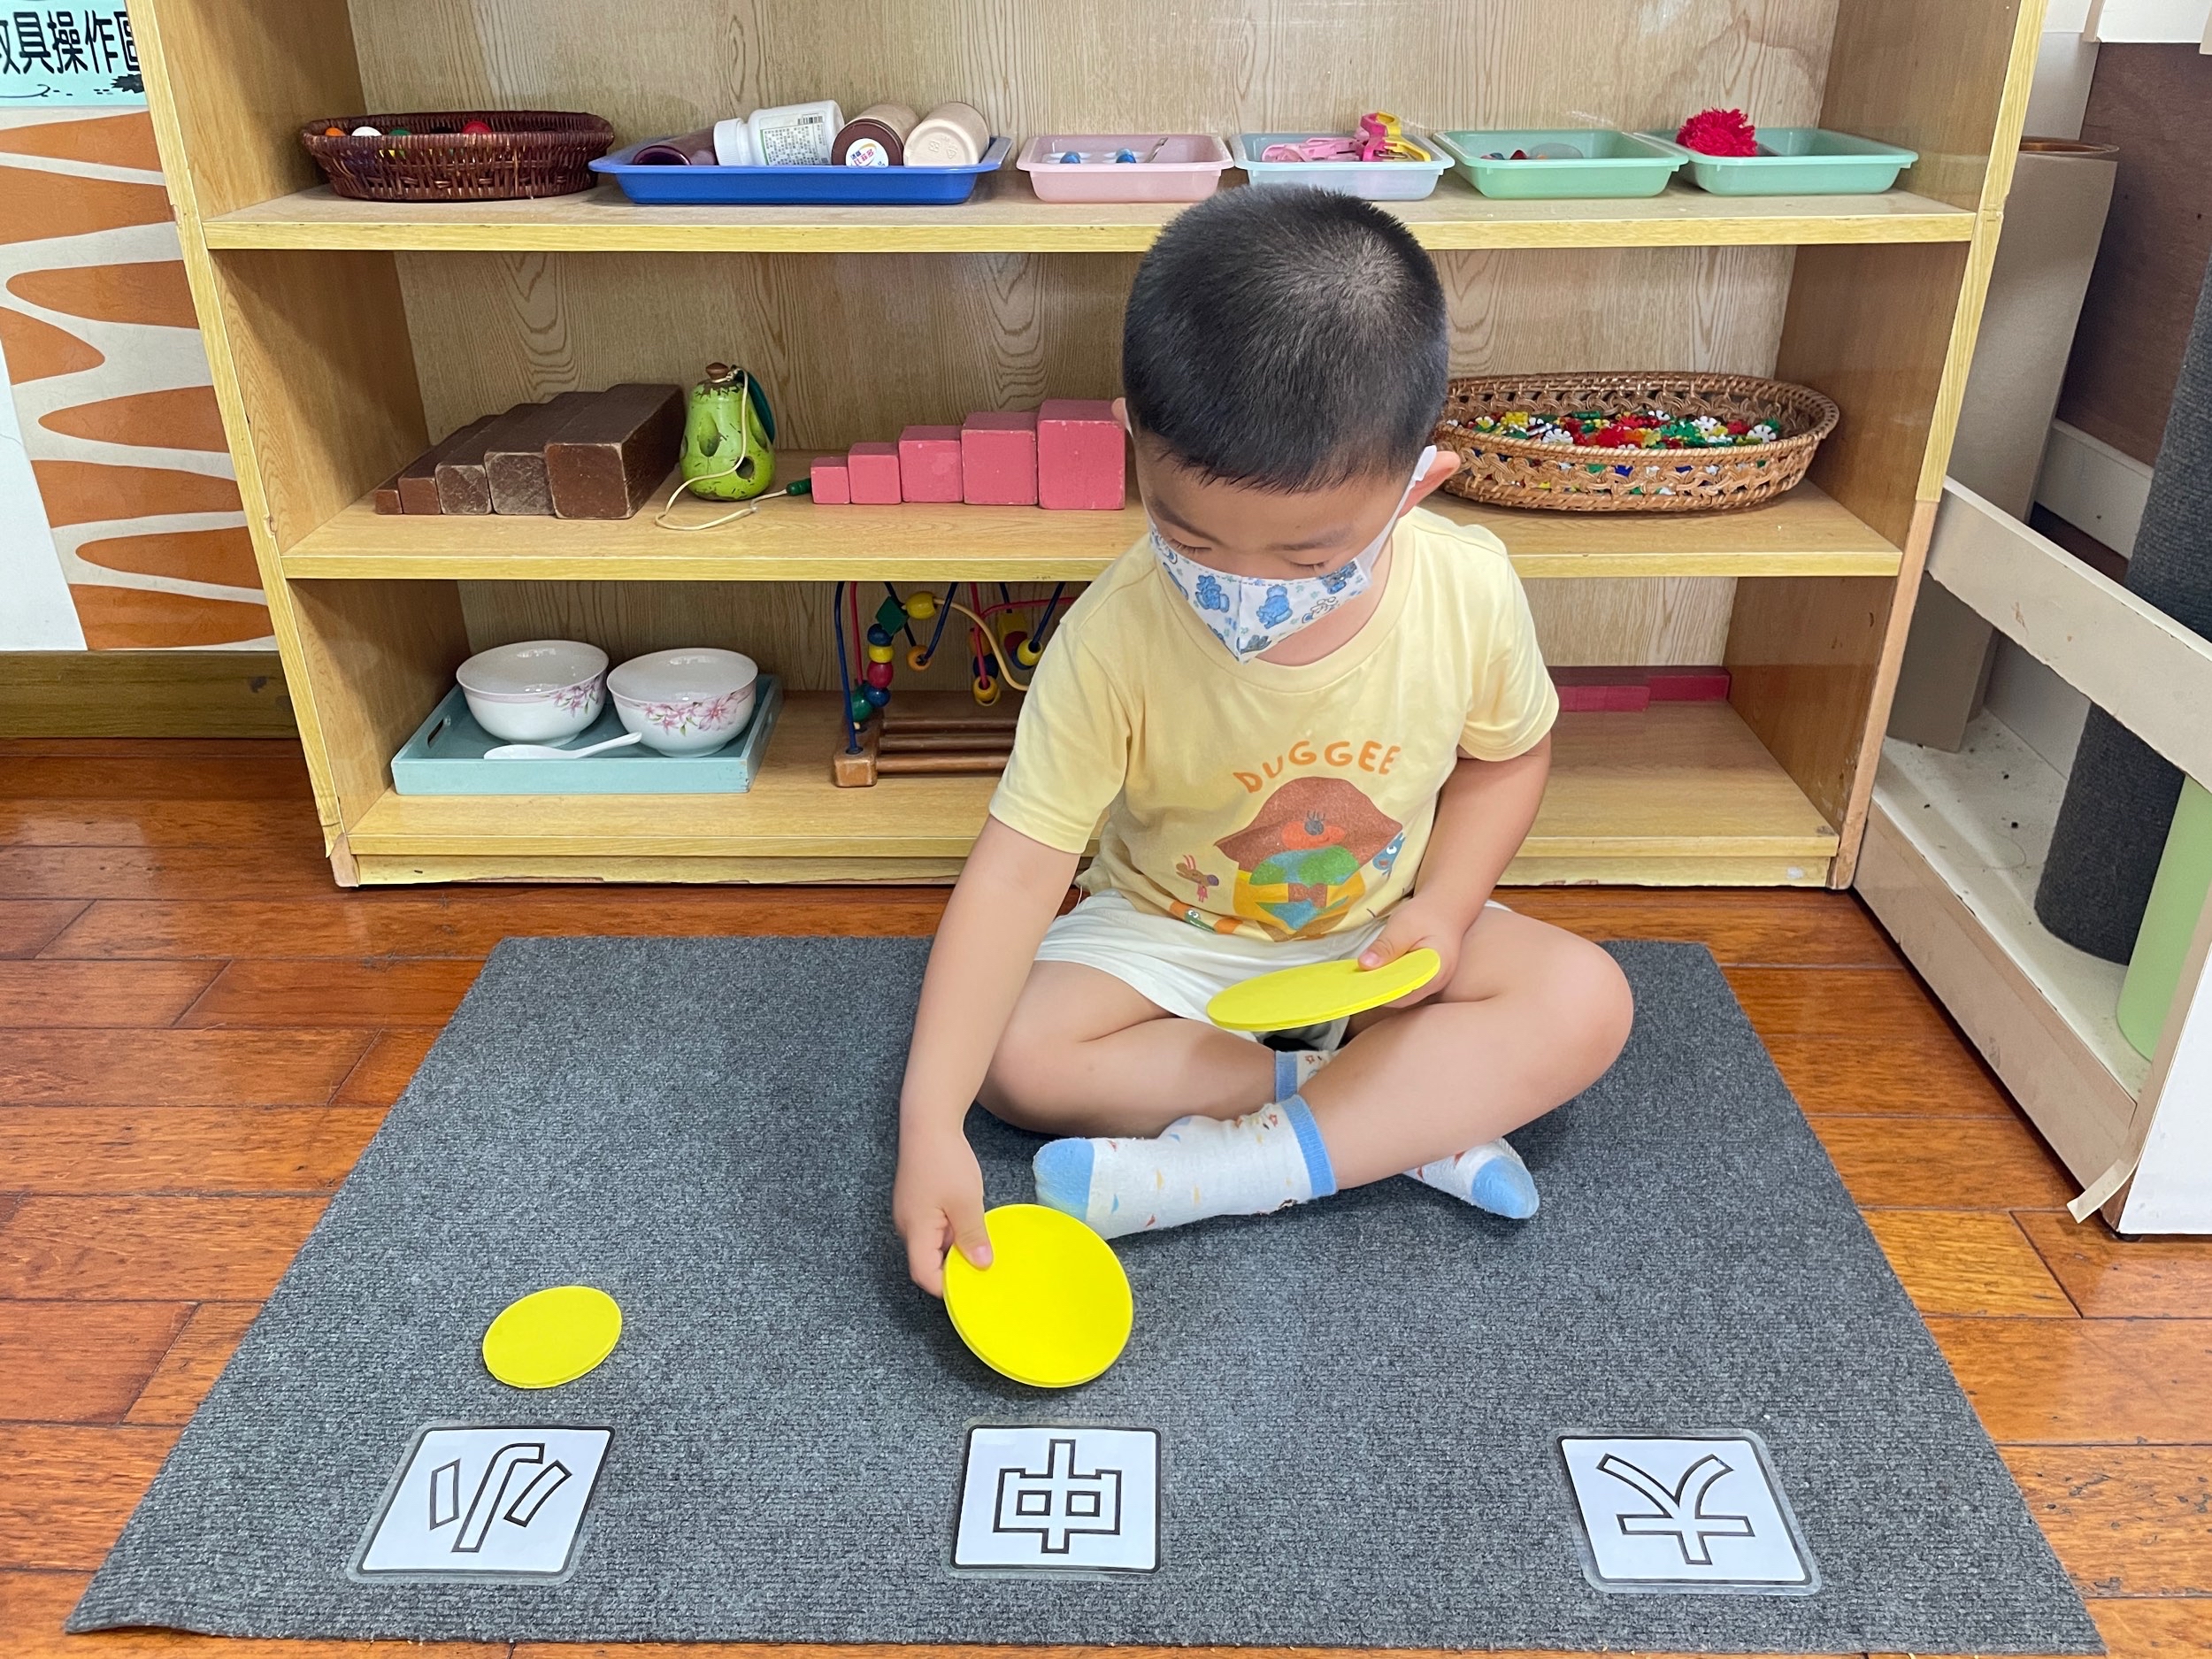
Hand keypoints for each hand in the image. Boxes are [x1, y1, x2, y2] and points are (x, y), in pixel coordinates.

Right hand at [891, 1124, 990, 1296]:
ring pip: (932, 1245)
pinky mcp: (917, 1204)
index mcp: (915, 1230)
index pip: (924, 1275)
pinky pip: (933, 1229)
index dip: (947, 1287)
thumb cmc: (945, 1160)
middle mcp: (907, 1227)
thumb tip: (981, 1266)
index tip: (974, 1287)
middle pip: (927, 1262)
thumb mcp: (966, 1201)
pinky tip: (971, 1226)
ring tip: (982, 1248)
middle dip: (954, 1270)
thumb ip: (972, 1236)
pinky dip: (951, 1234)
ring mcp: (910, 1214)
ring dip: (954, 1250)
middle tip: (984, 1270)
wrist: (928, 1123)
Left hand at [1356, 893, 1472, 1008]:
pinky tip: (1375, 973)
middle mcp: (1437, 982)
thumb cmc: (1426, 914)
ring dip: (1384, 986)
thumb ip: (1386, 946)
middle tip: (1356, 982)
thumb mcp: (1403, 925)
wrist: (1445, 907)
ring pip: (1404, 992)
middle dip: (1380, 991)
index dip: (1382, 991)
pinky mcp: (1425, 978)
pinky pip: (1405, 985)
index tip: (1361, 986)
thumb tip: (1365, 965)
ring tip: (1363, 977)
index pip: (1406, 991)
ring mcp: (1432, 982)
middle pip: (1404, 995)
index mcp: (1437, 970)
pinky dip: (1390, 980)